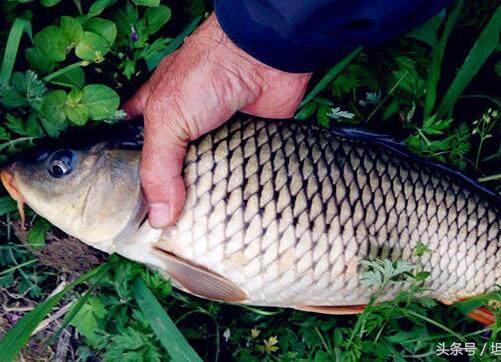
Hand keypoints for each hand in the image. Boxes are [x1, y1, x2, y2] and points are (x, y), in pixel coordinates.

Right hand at [124, 13, 310, 227]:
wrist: (263, 60)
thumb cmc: (207, 74)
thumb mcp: (167, 118)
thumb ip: (158, 168)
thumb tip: (160, 218)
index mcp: (159, 116)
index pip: (136, 151)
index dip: (131, 178)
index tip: (131, 211)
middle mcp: (188, 130)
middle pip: (174, 172)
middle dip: (171, 197)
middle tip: (169, 231)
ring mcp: (219, 140)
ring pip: (209, 178)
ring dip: (208, 198)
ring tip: (200, 231)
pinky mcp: (249, 147)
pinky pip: (241, 177)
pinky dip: (238, 192)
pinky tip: (233, 215)